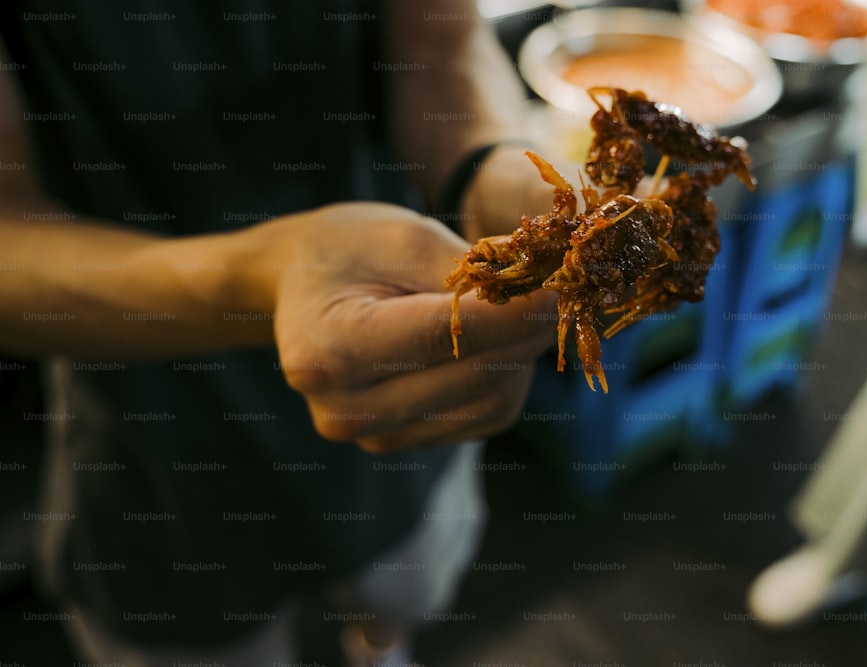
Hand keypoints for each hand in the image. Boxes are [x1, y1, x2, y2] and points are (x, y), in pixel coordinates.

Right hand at [270, 202, 555, 451]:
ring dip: (523, 356)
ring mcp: (372, 435)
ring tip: (532, 311)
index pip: (443, 335)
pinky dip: (507, 377)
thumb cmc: (348, 248)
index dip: (512, 314)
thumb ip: (466, 269)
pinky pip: (482, 416)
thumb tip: (539, 292)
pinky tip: (506, 340)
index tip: (560, 288)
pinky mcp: (402, 442)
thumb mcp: (402, 235)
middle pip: (472, 376)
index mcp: (329, 349)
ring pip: (487, 403)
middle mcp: (346, 408)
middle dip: (526, 332)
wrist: (305, 286)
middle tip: (560, 292)